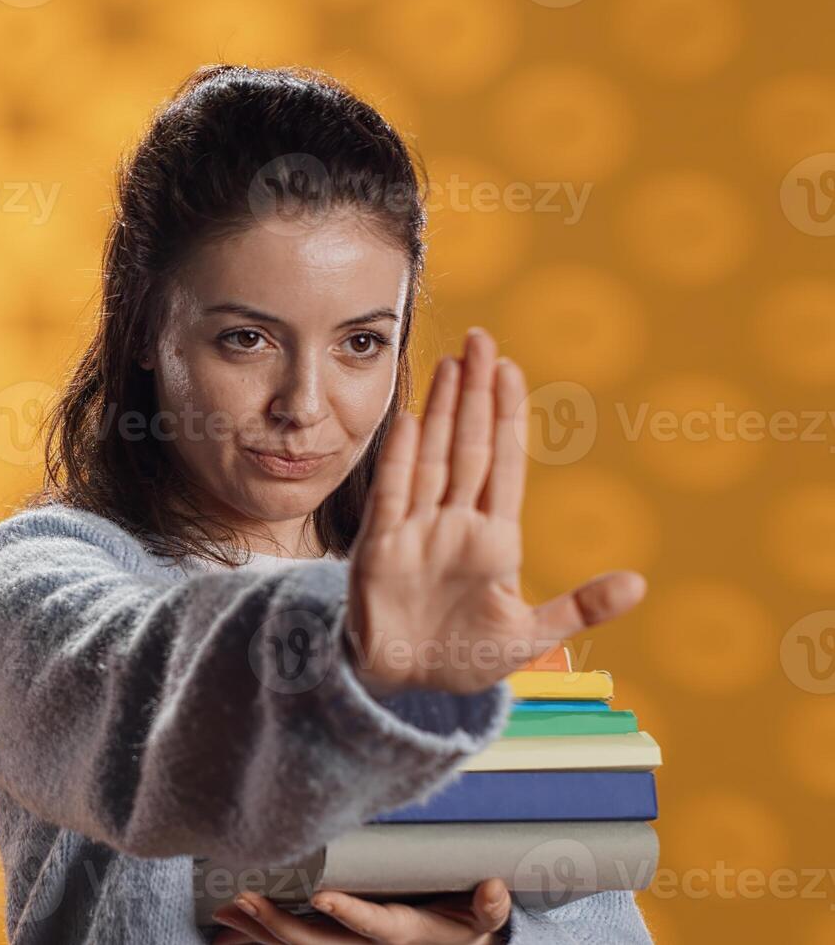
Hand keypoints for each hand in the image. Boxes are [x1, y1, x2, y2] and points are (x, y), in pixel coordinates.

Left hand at [211, 879, 510, 944]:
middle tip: (244, 899)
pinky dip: (257, 935)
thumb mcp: (480, 924)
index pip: (375, 928)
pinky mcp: (329, 944)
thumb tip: (494, 889)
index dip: (350, 916)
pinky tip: (227, 922)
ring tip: (225, 909)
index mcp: (405, 937)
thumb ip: (488, 910)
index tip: (322, 898)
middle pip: (318, 943)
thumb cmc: (460, 928)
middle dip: (279, 924)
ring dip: (259, 929)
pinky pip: (290, 944)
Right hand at [342, 327, 646, 696]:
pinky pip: (395, 494)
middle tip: (481, 340)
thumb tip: (640, 582)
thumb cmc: (463, 657)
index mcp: (494, 540)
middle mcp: (455, 525)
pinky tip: (412, 420)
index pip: (505, 465)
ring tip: (450, 364)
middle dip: (476, 394)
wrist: (404, 683)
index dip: (508, 417)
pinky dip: (403, 459)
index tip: (511, 370)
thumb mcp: (529, 636)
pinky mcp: (382, 548)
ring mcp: (418, 531)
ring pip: (434, 458)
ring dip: (443, 411)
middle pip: (470, 447)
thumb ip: (580, 608)